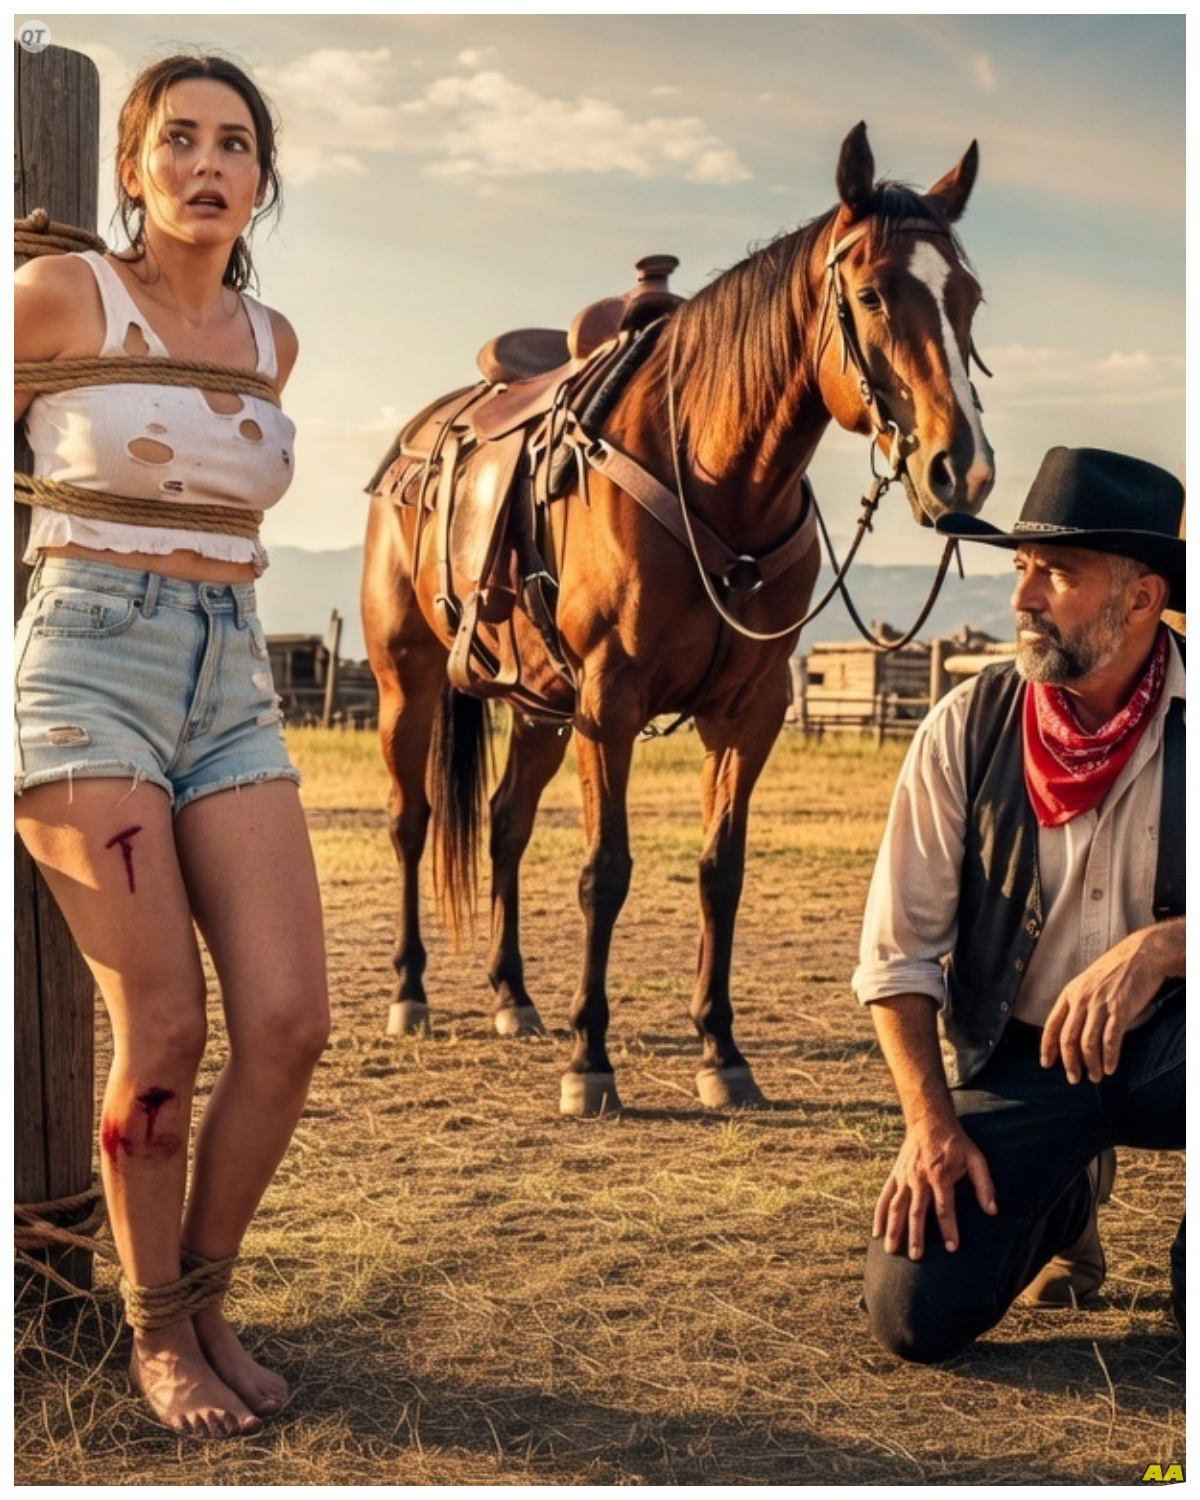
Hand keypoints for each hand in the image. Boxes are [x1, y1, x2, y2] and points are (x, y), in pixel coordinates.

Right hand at [873, 1117, 996, 1258]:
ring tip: (892, 1251)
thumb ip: (984, 1185)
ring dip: (894, 1229)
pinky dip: (879, 1215)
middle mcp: (919, 1178)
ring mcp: (904, 1177)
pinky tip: (877, 1233)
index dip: (949, 1229)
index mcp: (940, 1175)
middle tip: (917, 1257)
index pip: (944, 1208)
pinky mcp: (895, 1176)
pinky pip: (884, 1197)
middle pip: (916, 1211)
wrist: (929, 1121)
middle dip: (916, 1236)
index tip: (952, 1249)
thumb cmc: (956, 1143)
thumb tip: (993, 1211)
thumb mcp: (976, 1159)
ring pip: (896, 1207)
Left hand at [1041, 925, 1180, 1083]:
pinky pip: (1111, 1039)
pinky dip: (1110, 1057)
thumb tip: (1071, 1029)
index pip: (1051, 1025)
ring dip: (1091, 1064)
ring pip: (1088, 1043)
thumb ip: (1078, 1003)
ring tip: (1096, 1077)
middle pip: (1068, 1039)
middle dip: (1069, 1063)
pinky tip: (1110, 1068)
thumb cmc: (1114, 971)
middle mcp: (1081, 1000)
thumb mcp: (1087, 983)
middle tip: (1074, 1079)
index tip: (1046, 1064)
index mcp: (1069, 994)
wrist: (1140, 955)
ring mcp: (1100, 1005)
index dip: (1047, 1047)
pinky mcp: (1120, 1009)